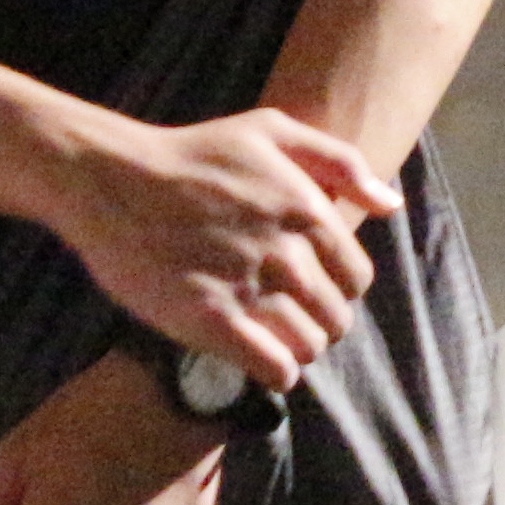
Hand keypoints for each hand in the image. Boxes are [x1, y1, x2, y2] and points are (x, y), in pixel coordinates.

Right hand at [40, 107, 394, 388]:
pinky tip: (261, 362)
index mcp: (308, 209)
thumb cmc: (194, 154)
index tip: (312, 291)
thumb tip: (391, 205)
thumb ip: (341, 162)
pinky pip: (272, 368)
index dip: (338, 290)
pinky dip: (276, 373)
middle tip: (289, 320)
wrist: (112, 179)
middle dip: (319, 325)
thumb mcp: (273, 131)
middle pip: (336, 317)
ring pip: (308, 346)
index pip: (356, 277)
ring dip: (296, 351)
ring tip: (272, 341)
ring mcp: (248, 286)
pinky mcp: (209, 320)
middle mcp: (286, 251)